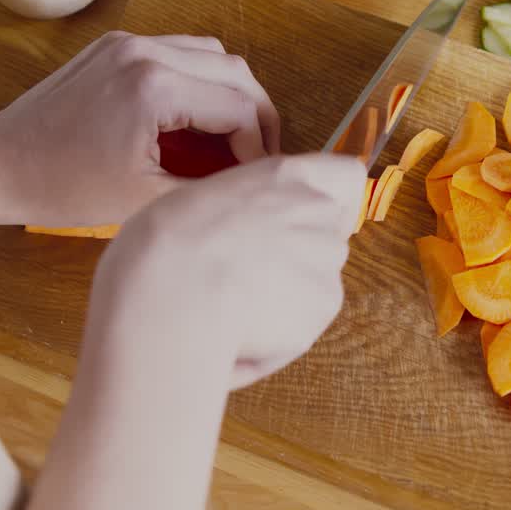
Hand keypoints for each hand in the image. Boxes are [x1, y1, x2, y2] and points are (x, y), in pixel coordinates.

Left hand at [0, 31, 280, 225]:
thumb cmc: (62, 187)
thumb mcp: (144, 200)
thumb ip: (207, 187)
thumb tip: (249, 185)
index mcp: (155, 88)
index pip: (239, 107)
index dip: (258, 146)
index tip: (254, 177)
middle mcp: (146, 52)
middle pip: (235, 71)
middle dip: (257, 114)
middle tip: (259, 154)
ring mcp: (129, 43)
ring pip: (212, 53)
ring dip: (232, 92)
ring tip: (234, 135)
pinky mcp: (116, 45)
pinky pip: (180, 50)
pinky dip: (201, 78)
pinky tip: (197, 115)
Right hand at [90, 152, 365, 388]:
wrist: (169, 293)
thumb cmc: (165, 244)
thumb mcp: (205, 200)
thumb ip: (249, 209)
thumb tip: (253, 232)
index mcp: (285, 177)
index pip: (345, 176)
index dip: (332, 201)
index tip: (304, 219)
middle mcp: (316, 211)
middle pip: (328, 236)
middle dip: (301, 256)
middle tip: (250, 276)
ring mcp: (326, 259)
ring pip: (318, 282)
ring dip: (290, 296)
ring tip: (236, 308)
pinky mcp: (324, 305)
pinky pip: (306, 321)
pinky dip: (281, 333)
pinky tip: (241, 331)